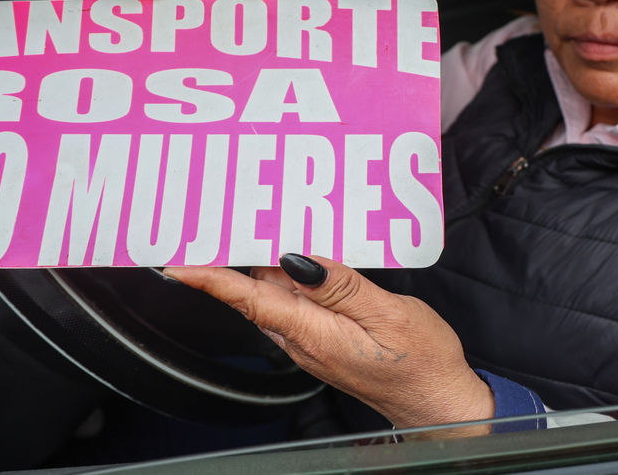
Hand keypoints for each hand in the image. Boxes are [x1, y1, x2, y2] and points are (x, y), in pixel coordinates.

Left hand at [163, 254, 494, 432]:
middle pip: (255, 290)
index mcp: (313, 333)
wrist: (439, 403)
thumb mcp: (389, 315)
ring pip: (274, 294)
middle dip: (237, 254)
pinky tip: (301, 254)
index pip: (248, 300)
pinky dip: (289, 275)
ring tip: (262, 221)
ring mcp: (310, 342)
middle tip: (226, 213)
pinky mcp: (324, 339)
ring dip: (264, 261)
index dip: (209, 279)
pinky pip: (295, 302)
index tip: (177, 263)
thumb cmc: (422, 364)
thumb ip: (341, 286)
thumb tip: (297, 260)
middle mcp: (302, 340)